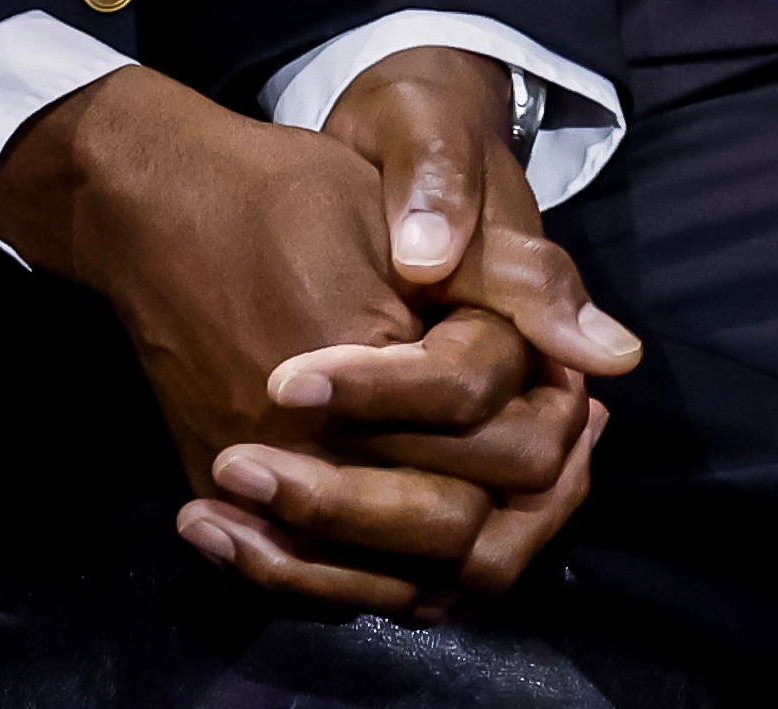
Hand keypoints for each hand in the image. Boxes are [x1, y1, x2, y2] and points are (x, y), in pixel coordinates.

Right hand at [0, 65, 578, 616]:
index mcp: (368, 366)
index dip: (551, 411)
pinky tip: (422, 542)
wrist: (158, 210)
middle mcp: (309, 446)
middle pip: (456, 527)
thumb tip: (619, 355)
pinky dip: (386, 576)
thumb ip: (516, 281)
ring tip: (501, 497)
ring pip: (400, 579)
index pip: (499, 434)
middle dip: (521, 489)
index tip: (568, 386)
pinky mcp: (228, 498)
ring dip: (466, 546)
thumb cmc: (292, 194)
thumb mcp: (416, 204)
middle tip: (550, 440)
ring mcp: (262, 483)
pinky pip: (322, 584)